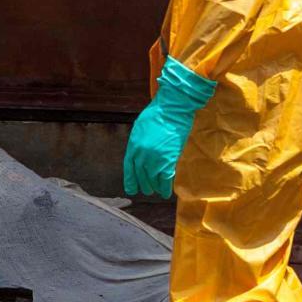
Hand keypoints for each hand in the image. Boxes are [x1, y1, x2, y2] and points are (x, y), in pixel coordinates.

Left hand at [121, 57, 219, 198]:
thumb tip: (139, 154)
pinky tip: (165, 192)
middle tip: (147, 190)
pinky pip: (165, 179)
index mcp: (133, 145)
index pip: (129, 168)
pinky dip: (165, 187)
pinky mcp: (168, 160)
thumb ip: (138, 143)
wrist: (172, 108)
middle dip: (144, 185)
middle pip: (141, 176)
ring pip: (152, 180)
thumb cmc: (158, 114)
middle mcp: (141, 155)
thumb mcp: (140, 128)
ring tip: (156, 190)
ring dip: (154, 187)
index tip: (132, 189)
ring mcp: (154, 159)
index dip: (130, 180)